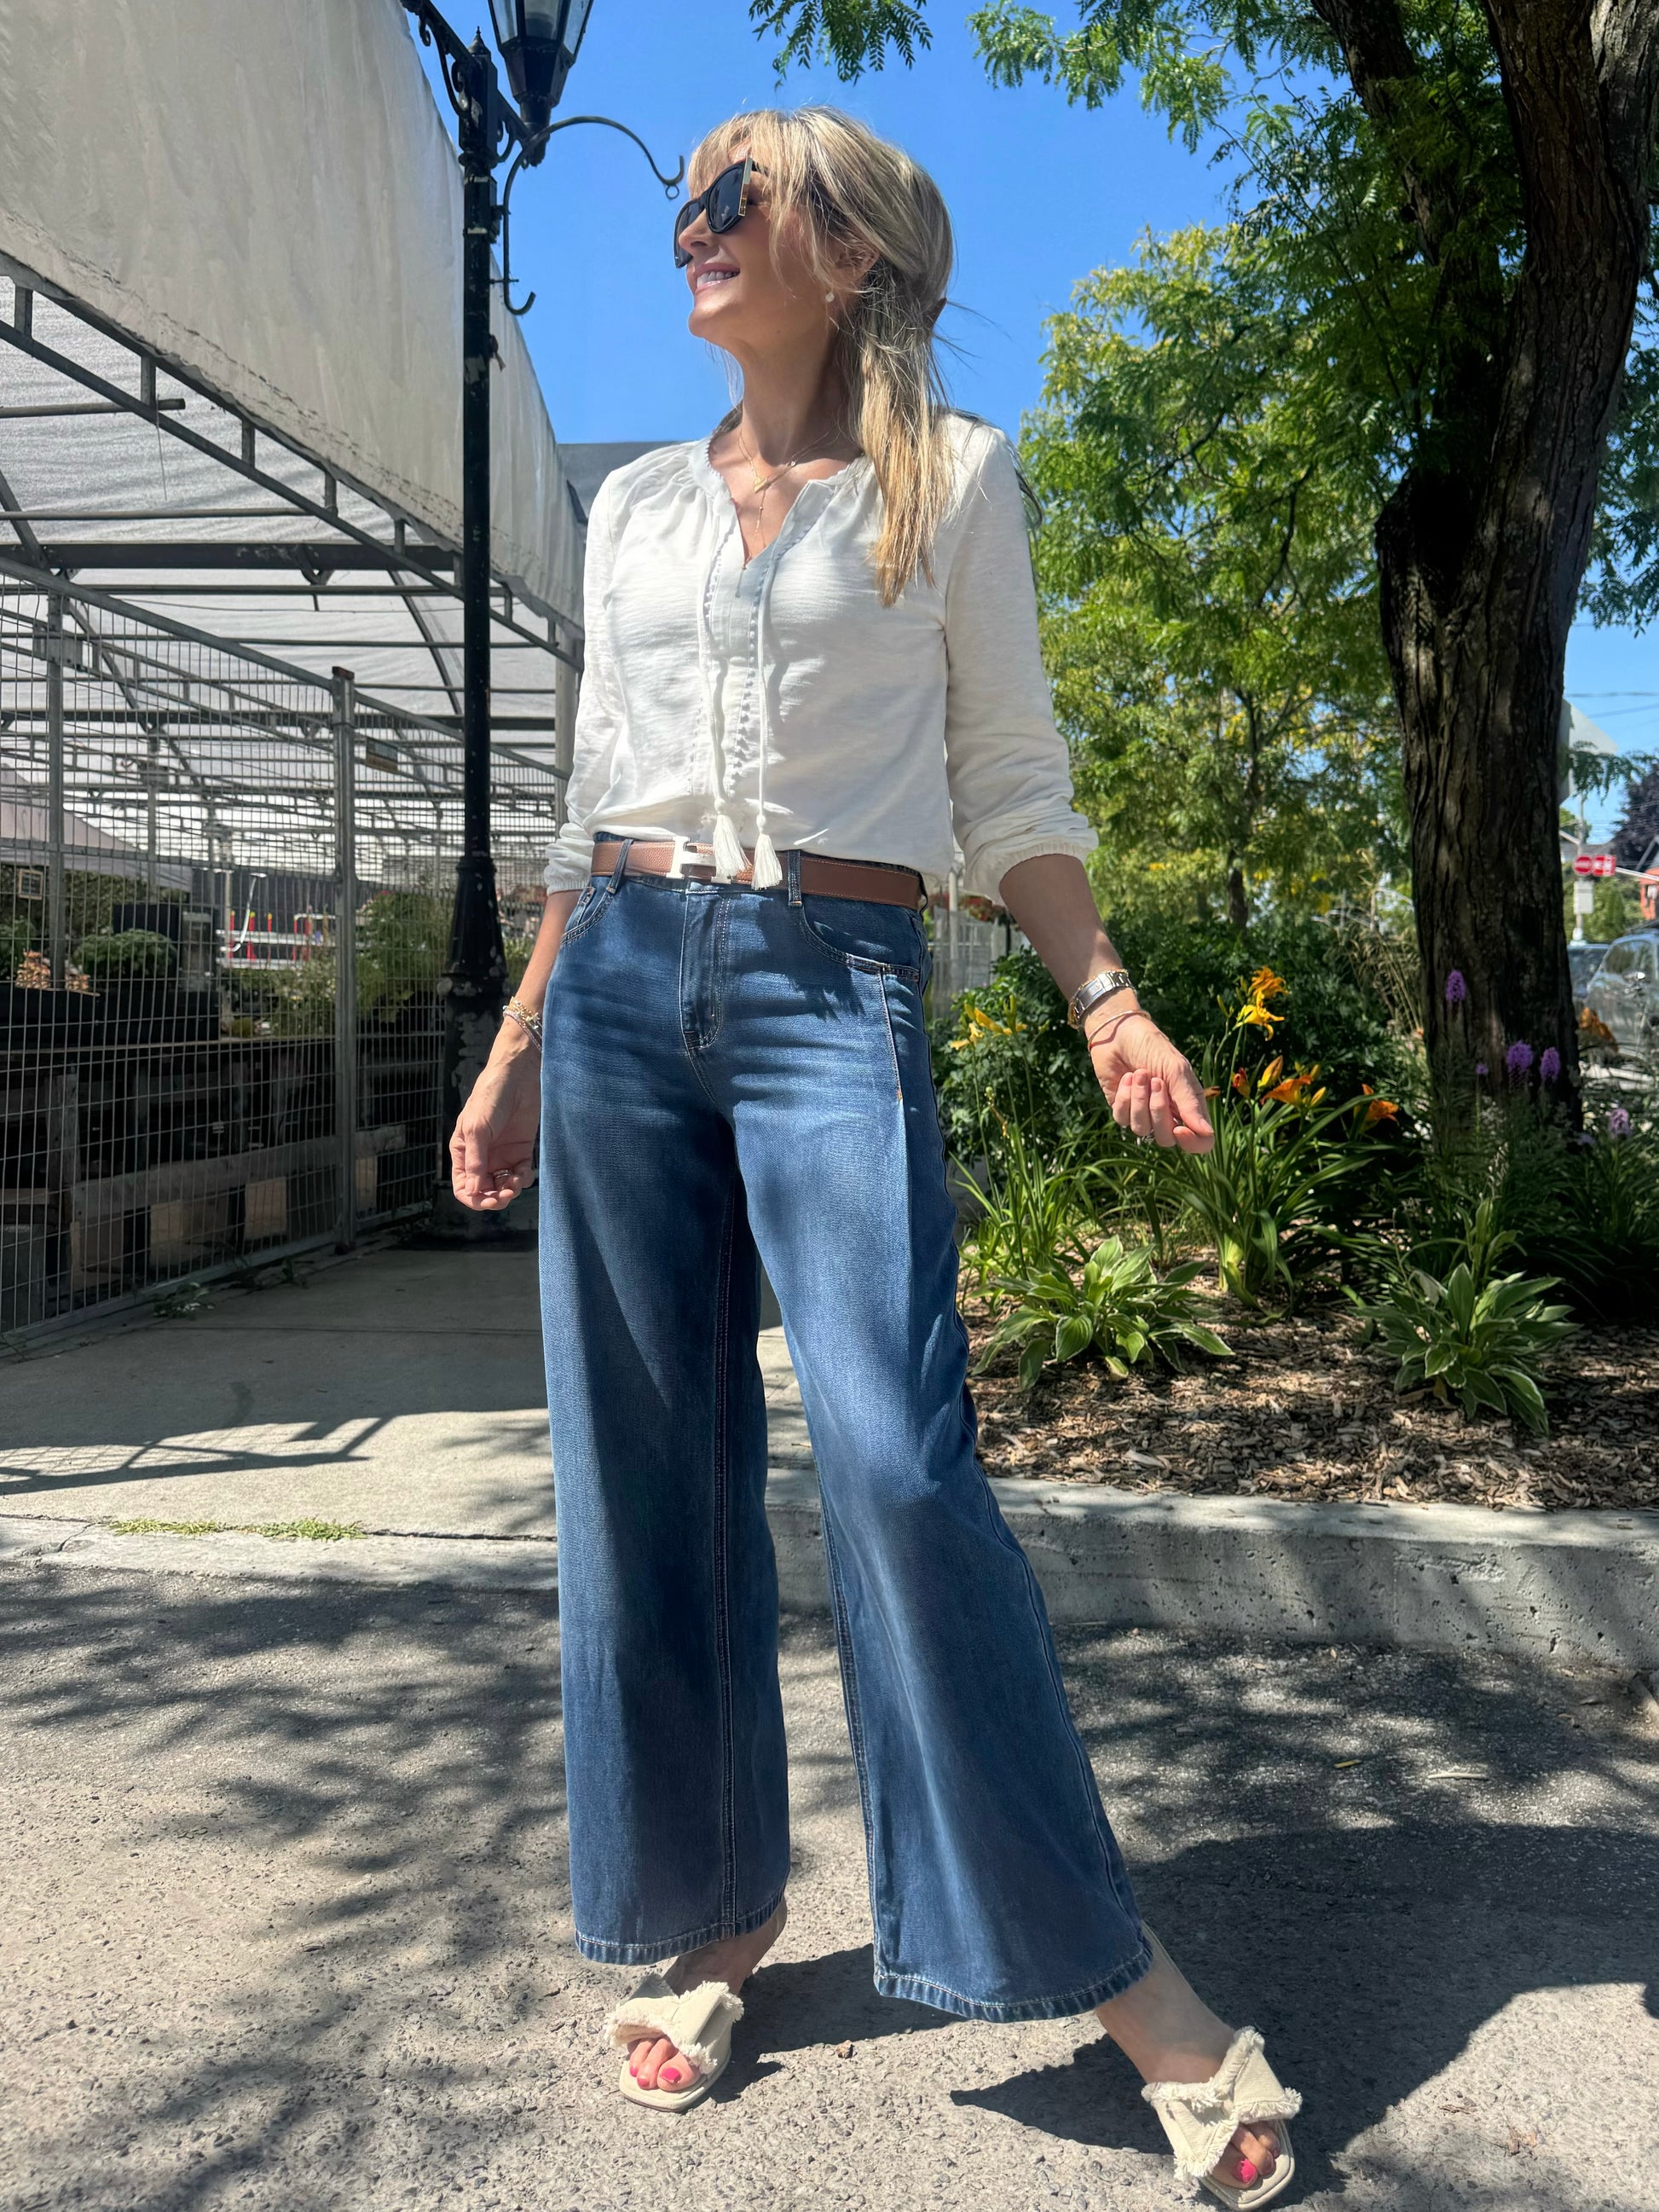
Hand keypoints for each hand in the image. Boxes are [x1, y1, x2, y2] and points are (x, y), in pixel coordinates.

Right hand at [449, 1035, 542, 1209]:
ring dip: (510, 1189)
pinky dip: (523, 1179)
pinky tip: (525, 1172)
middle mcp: (482, 1156)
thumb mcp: (477, 1128)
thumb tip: (472, 1191)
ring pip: (504, 1185)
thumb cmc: (490, 1096)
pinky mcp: (521, 1150)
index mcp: (464, 1151)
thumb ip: (475, 1160)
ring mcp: (502, 1154)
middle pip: (485, 1190)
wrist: (518, 1076)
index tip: (488, 1200)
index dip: (474, 1198)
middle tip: (506, 1194)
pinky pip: (521, 1174)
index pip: (463, 1186)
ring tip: (516, 1181)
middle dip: (495, 1197)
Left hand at [1087, 1006, 1213, 1154]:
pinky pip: (1123, 1119)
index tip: (1180, 1129)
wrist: (1119, 1034)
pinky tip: (1127, 1078)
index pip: (1200, 1142)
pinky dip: (1125, 1097)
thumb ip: (1189, 1102)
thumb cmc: (1153, 1048)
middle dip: (1158, 1111)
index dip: (1192, 1143)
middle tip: (1155, 1081)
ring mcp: (1144, 1115)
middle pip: (1167, 1139)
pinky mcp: (1122, 1110)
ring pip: (1142, 1129)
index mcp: (1190, 1106)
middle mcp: (1169, 1115)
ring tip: (1140, 1074)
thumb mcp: (1176, 1071)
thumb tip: (1207, 1133)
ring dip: (1140, 1099)